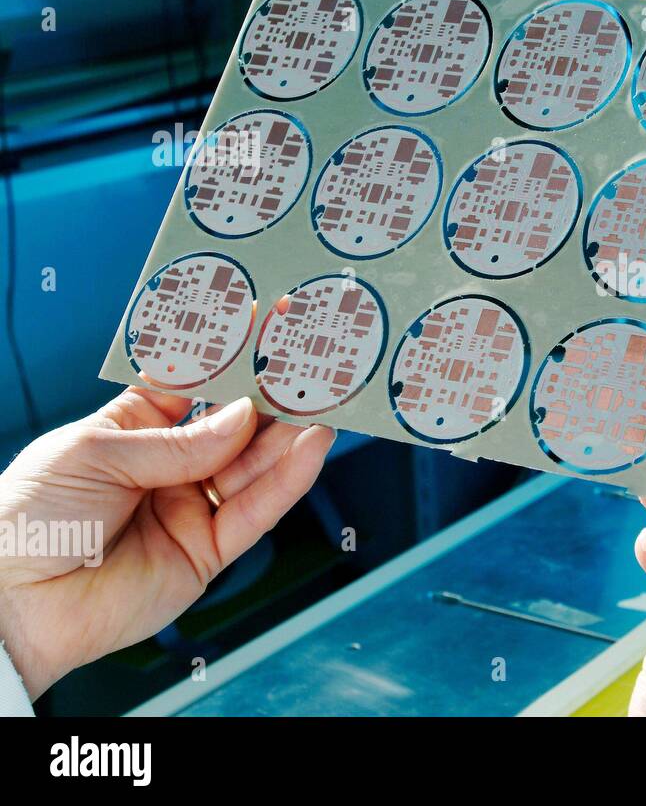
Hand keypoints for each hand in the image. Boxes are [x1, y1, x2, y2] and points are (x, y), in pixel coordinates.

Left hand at [0, 387, 332, 698]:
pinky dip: (287, 482)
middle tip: (312, 368)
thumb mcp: (97, 454)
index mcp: (132, 428)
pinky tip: (311, 449)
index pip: (193, 385)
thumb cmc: (30, 517)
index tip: (264, 331)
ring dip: (291, 436)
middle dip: (273, 398)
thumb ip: (178, 442)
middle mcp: (169, 467)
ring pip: (253, 467)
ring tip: (325, 402)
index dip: (228, 361)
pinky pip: (255, 513)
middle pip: (235, 426)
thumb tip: (244, 418)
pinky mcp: (208, 552)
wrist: (13, 603)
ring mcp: (190, 508)